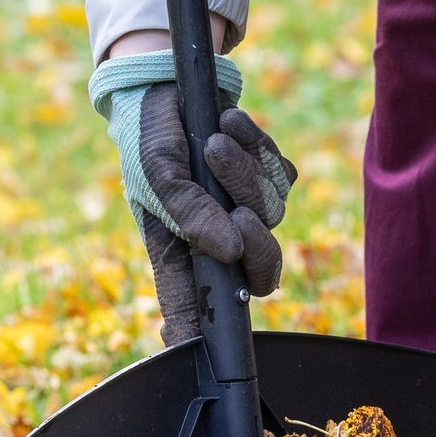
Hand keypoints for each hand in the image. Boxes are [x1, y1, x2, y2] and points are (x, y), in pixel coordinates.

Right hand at [89, 52, 296, 343]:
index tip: (211, 359)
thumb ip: (188, 211)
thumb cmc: (151, 132)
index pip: (197, 312)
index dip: (207, 340)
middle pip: (262, 275)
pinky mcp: (270, 174)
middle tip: (240, 215)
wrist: (173, 77)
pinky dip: (259, 146)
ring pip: (275, 213)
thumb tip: (230, 250)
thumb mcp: (159, 169)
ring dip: (246, 172)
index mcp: (182, 253)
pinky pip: (284, 174)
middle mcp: (219, 238)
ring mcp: (248, 207)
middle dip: (260, 248)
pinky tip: (230, 124)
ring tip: (215, 137)